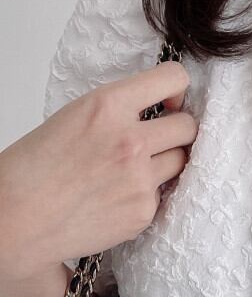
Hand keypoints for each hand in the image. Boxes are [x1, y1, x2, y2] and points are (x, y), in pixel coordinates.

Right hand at [0, 61, 196, 280]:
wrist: (18, 217)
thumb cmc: (35, 169)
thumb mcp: (75, 118)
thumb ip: (118, 111)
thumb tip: (157, 110)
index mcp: (107, 106)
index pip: (172, 79)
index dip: (176, 89)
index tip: (170, 100)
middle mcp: (130, 140)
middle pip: (188, 126)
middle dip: (177, 130)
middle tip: (159, 138)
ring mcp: (140, 178)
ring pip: (181, 160)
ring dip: (166, 161)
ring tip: (133, 169)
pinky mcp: (143, 210)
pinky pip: (163, 193)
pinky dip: (148, 193)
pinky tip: (119, 196)